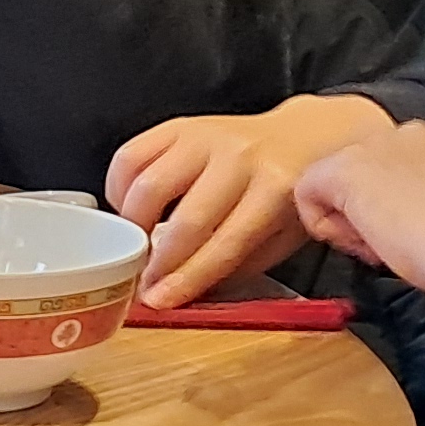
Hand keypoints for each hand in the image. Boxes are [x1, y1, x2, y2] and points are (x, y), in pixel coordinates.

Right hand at [105, 93, 396, 307]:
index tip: (159, 299)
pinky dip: (120, 188)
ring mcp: (205, 137)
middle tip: (142, 283)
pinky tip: (132, 207)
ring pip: (148, 184)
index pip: (225, 243)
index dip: (186, 277)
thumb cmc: (290, 192)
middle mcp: (239, 158)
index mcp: (275, 189)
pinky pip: (131, 156)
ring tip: (138, 243)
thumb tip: (187, 293)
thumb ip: (237, 264)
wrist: (304, 138)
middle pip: (186, 218)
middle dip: (157, 261)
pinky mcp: (179, 126)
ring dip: (134, 224)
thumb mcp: (282, 236)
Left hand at [290, 121, 424, 302]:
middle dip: (367, 206)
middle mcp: (411, 133)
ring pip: (337, 178)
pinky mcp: (348, 168)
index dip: (395, 203)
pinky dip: (324, 223)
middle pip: (365, 167)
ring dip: (350, 216)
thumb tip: (415, 217)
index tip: (411, 233)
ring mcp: (378, 146)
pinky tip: (360, 242)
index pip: (398, 166)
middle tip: (390, 243)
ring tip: (382, 246)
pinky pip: (309, 191)